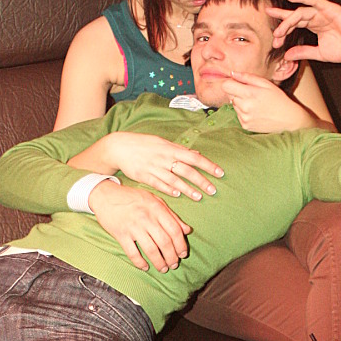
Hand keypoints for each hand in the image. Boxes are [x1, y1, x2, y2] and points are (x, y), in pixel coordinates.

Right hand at [89, 181, 190, 271]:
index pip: (174, 230)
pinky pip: (132, 252)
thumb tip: (187, 230)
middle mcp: (146, 218)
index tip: (183, 254)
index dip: (181, 245)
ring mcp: (133, 226)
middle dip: (172, 257)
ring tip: (163, 269)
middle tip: (174, 264)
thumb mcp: (154, 200)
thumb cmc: (132, 198)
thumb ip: (171, 215)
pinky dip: (140, 262)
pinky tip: (145, 267)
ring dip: (159, 262)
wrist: (105, 195)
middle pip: (164, 242)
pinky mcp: (120, 234)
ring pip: (151, 249)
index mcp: (156, 208)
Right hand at [102, 132, 223, 199]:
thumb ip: (180, 150)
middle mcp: (164, 158)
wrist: (120, 147)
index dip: (208, 165)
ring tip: (199, 197)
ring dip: (188, 189)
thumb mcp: (163, 143)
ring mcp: (154, 168)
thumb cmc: (144, 144)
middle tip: (213, 190)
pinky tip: (178, 195)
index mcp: (171, 148)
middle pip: (187, 170)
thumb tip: (197, 153)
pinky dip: (169, 189)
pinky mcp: (144, 176)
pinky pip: (159, 184)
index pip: (194, 157)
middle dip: (201, 181)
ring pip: (174, 180)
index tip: (220, 173)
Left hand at [221, 73, 318, 131]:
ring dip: (241, 103)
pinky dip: (244, 112)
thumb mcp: (266, 84)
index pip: (226, 86)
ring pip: (234, 105)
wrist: (288, 119)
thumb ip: (247, 77)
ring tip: (256, 104)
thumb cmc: (278, 99)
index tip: (236, 83)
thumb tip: (232, 73)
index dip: (230, 83)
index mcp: (249, 94)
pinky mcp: (245, 125)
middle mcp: (244, 107)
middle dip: (237, 92)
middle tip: (252, 94)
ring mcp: (244, 117)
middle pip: (230, 95)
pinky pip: (238, 115)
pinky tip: (256, 112)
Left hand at [266, 0, 340, 62]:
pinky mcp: (330, 8)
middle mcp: (318, 17)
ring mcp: (323, 12)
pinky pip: (314, 0)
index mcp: (315, 26)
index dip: (283, 30)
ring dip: (289, 21)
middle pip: (295, 17)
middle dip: (282, 24)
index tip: (274, 41)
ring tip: (280, 31)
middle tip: (273, 34)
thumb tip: (287, 55)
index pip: (295, 24)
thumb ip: (303, 52)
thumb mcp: (319, 53)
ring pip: (301, 12)